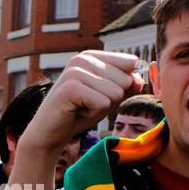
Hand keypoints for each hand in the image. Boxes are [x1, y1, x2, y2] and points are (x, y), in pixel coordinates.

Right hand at [19, 51, 141, 154]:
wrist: (50, 133)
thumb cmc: (78, 113)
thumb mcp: (108, 97)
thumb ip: (127, 86)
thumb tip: (138, 80)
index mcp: (92, 56)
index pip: (131, 63)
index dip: (120, 85)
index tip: (97, 93)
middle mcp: (82, 59)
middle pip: (125, 79)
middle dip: (110, 98)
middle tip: (87, 104)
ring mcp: (74, 72)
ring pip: (115, 92)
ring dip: (101, 107)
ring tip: (81, 108)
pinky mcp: (70, 89)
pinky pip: (103, 103)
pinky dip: (92, 114)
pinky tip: (76, 113)